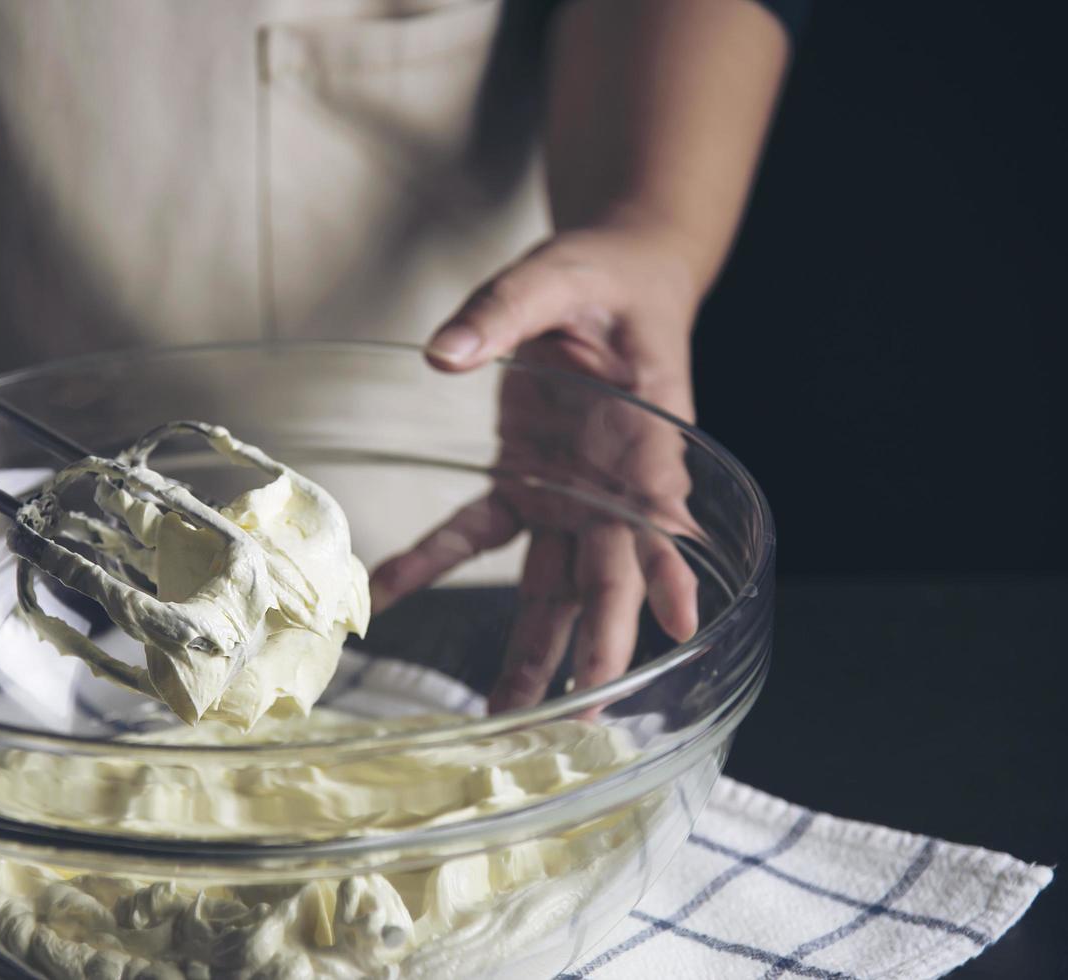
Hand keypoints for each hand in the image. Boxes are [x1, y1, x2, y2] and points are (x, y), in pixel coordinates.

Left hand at [369, 219, 705, 712]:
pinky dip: (433, 562)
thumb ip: (503, 312)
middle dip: (603, 642)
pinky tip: (389, 591)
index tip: (678, 625)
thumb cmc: (603, 281)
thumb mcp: (555, 277)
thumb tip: (445, 353)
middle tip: (591, 710)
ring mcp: (570, 492)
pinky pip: (477, 533)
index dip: (668, 570)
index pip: (660, 511)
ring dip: (534, 648)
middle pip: (611, 573)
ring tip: (506, 714)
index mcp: (644, 434)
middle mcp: (612, 482)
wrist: (612, 279)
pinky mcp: (527, 484)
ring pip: (555, 584)